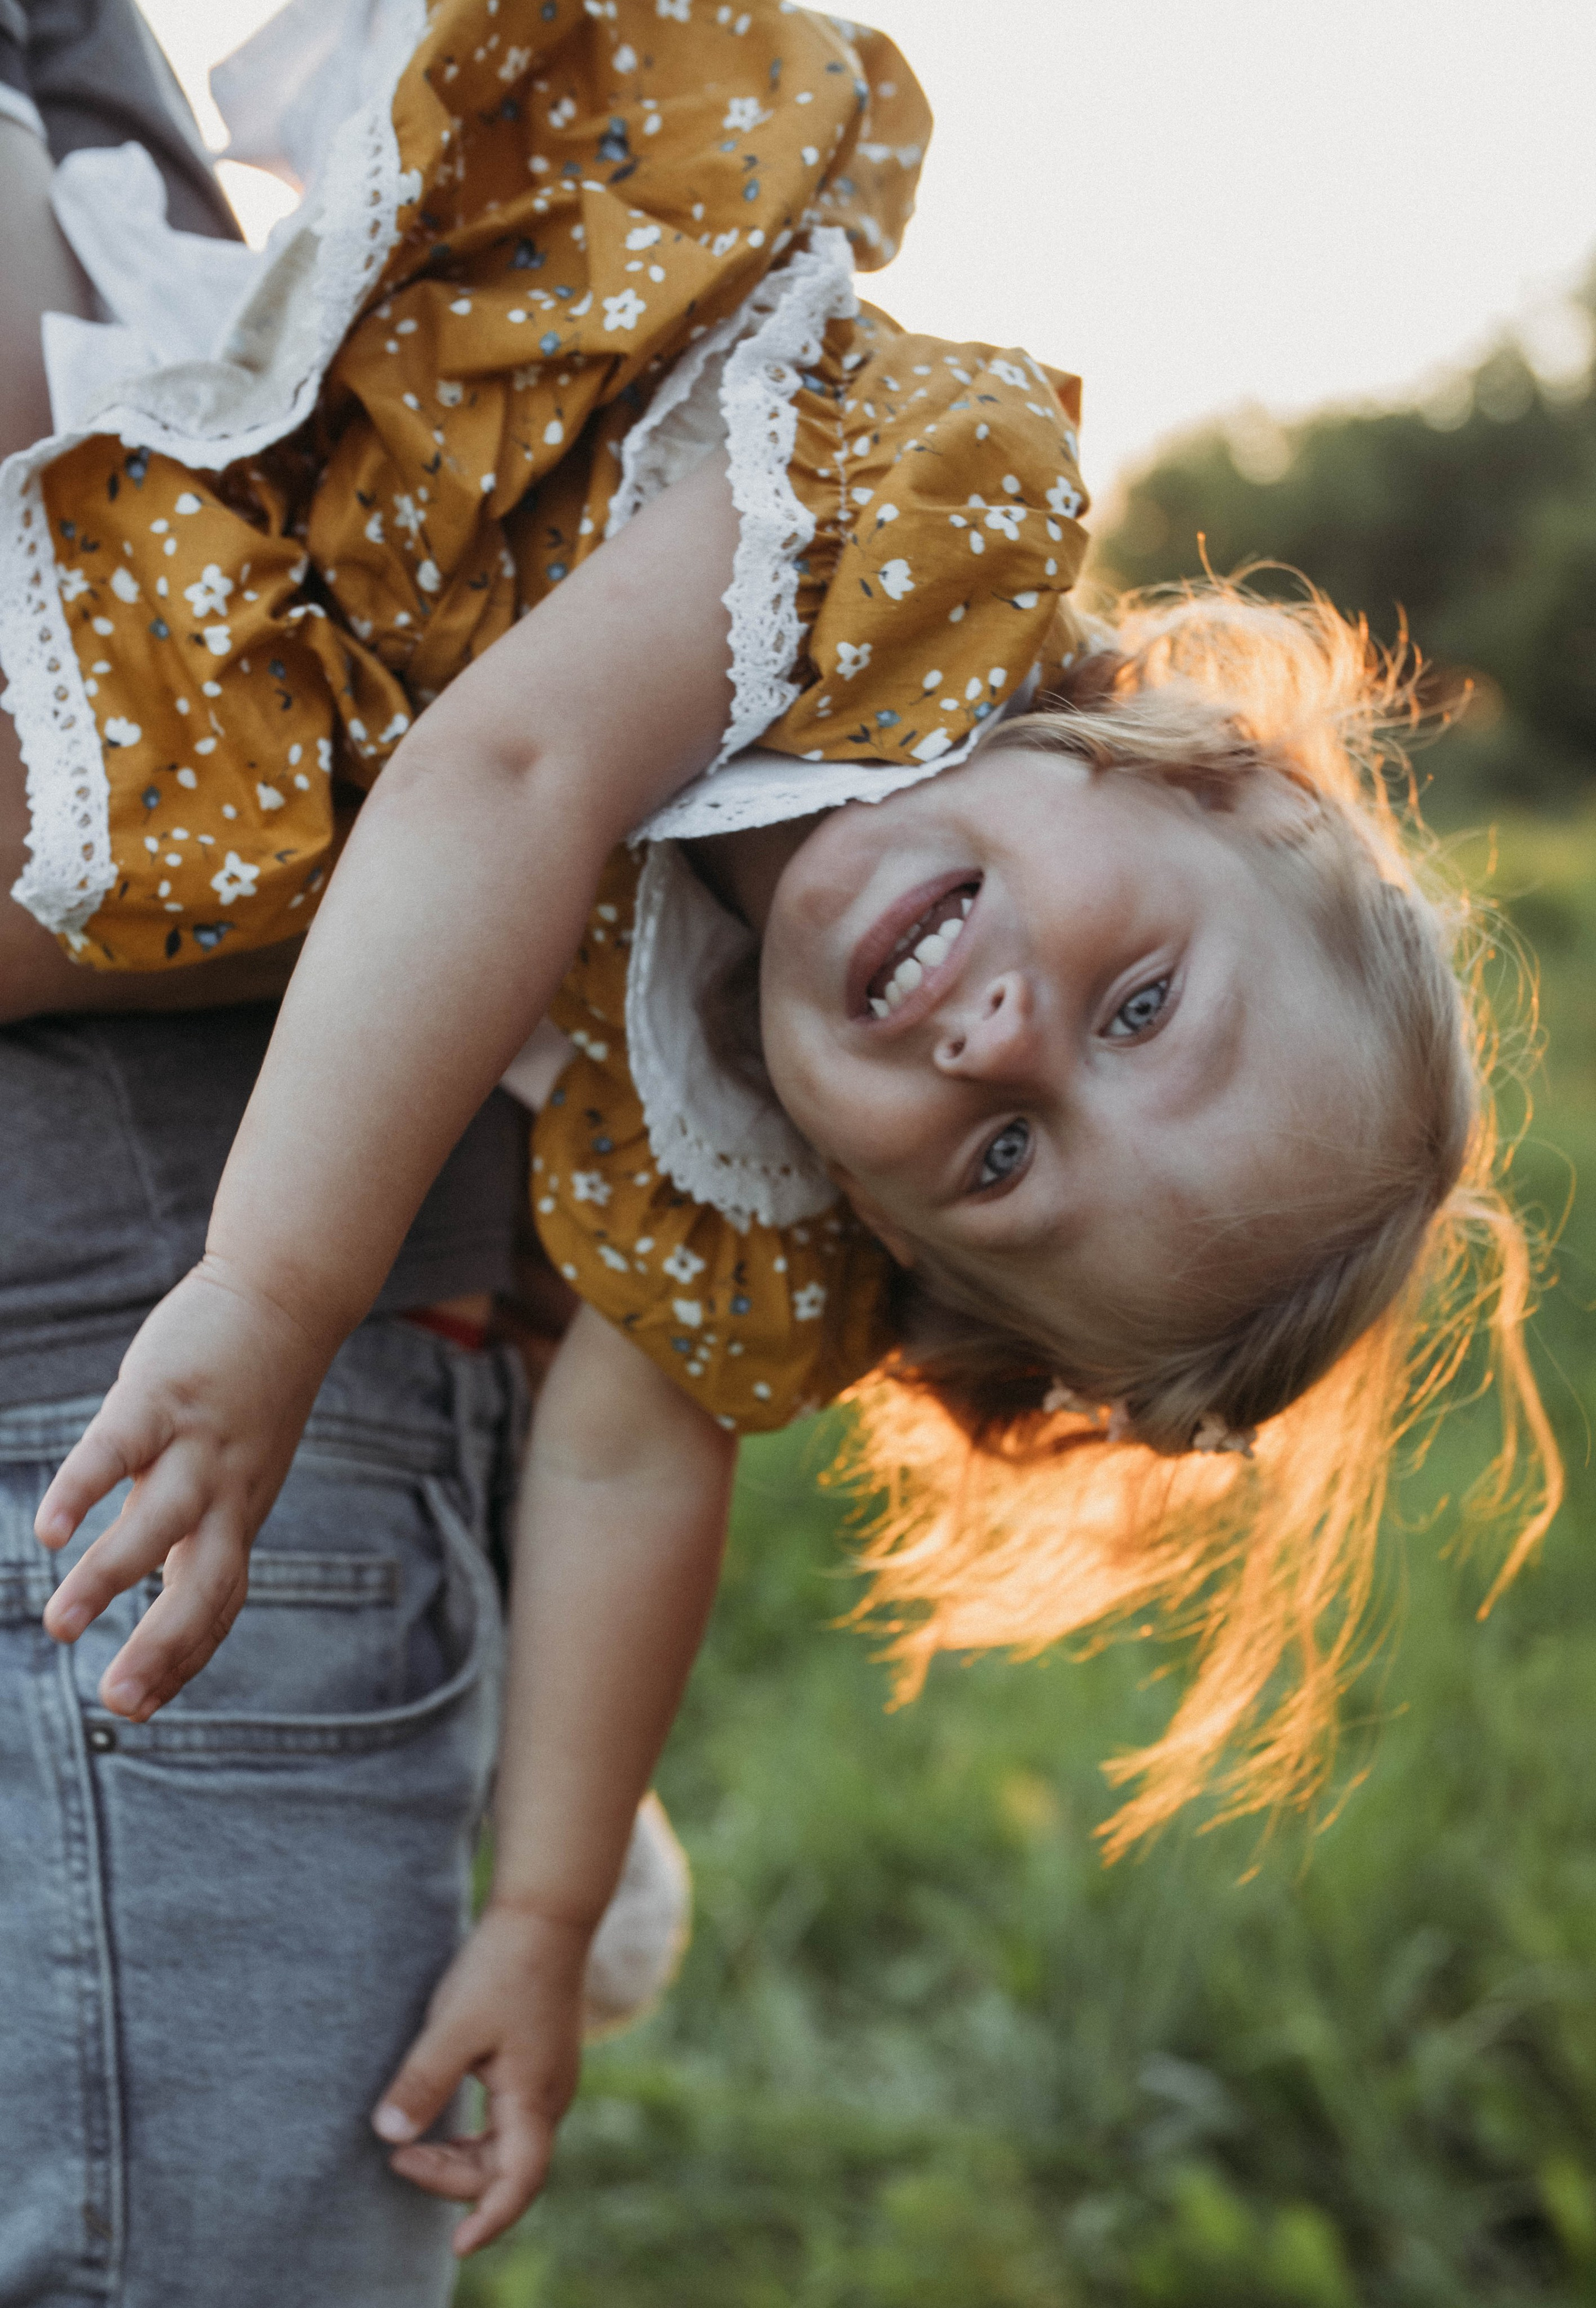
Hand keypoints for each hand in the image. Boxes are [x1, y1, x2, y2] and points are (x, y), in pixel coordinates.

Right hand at [35, 1257, 331, 1718]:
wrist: (284, 1296)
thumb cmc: (247, 1388)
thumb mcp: (231, 1466)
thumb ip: (195, 1518)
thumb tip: (154, 1574)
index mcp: (236, 1513)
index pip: (219, 1604)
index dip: (183, 1659)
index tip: (138, 1710)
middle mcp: (225, 1490)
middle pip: (205, 1586)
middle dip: (161, 1650)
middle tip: (114, 1704)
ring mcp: (197, 1442)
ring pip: (159, 1523)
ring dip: (109, 1578)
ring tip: (57, 1624)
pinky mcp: (162, 1394)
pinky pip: (118, 1449)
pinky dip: (82, 1490)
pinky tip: (47, 1530)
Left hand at [373, 1901, 590, 2255]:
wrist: (546, 1912)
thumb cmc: (504, 1965)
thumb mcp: (454, 2024)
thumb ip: (423, 2081)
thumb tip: (389, 2138)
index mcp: (535, 2098)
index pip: (518, 2182)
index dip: (489, 2220)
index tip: (457, 2248)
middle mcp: (550, 2097)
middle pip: (507, 2169)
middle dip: (453, 2180)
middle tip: (398, 2161)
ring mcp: (548, 2078)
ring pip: (507, 2144)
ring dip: (461, 2157)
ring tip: (409, 2148)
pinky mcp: (539, 2059)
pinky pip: (509, 2119)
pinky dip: (474, 2134)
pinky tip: (443, 2119)